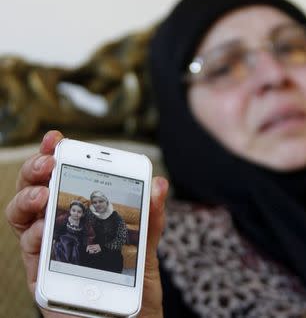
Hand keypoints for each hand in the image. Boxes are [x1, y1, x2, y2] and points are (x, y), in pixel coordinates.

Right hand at [5, 130, 168, 317]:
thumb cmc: (135, 290)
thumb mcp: (146, 252)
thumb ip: (149, 220)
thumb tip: (160, 185)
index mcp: (85, 220)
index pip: (66, 180)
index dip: (57, 157)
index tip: (58, 139)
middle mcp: (63, 231)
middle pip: (37, 192)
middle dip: (36, 170)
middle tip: (49, 162)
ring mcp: (50, 252)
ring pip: (22, 217)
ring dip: (27, 200)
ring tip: (42, 195)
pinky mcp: (42, 276)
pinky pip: (28, 250)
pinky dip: (33, 235)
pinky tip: (43, 231)